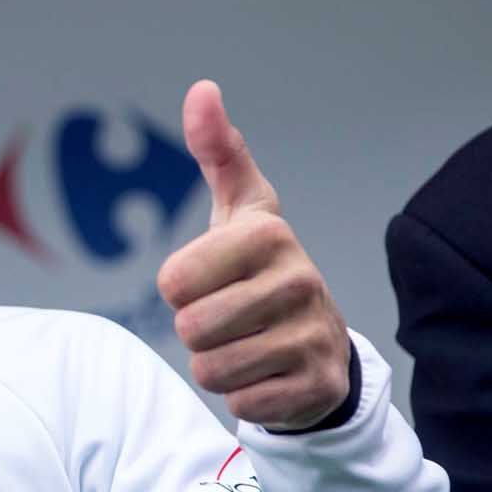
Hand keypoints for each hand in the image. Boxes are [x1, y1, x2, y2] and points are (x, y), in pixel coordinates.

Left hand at [155, 80, 351, 430]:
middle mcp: (300, 280)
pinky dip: (243, 396)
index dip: (179, 288)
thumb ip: (219, 151)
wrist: (318, 345)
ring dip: (216, 365)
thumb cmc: (259, 269)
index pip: (173, 280)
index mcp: (269, 235)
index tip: (209, 280)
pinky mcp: (317, 386)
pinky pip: (242, 403)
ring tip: (245, 344)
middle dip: (196, 331)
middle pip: (191, 327)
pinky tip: (267, 373)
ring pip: (212, 369)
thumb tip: (203, 88)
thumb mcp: (240, 210)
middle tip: (227, 318)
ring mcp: (314, 335)